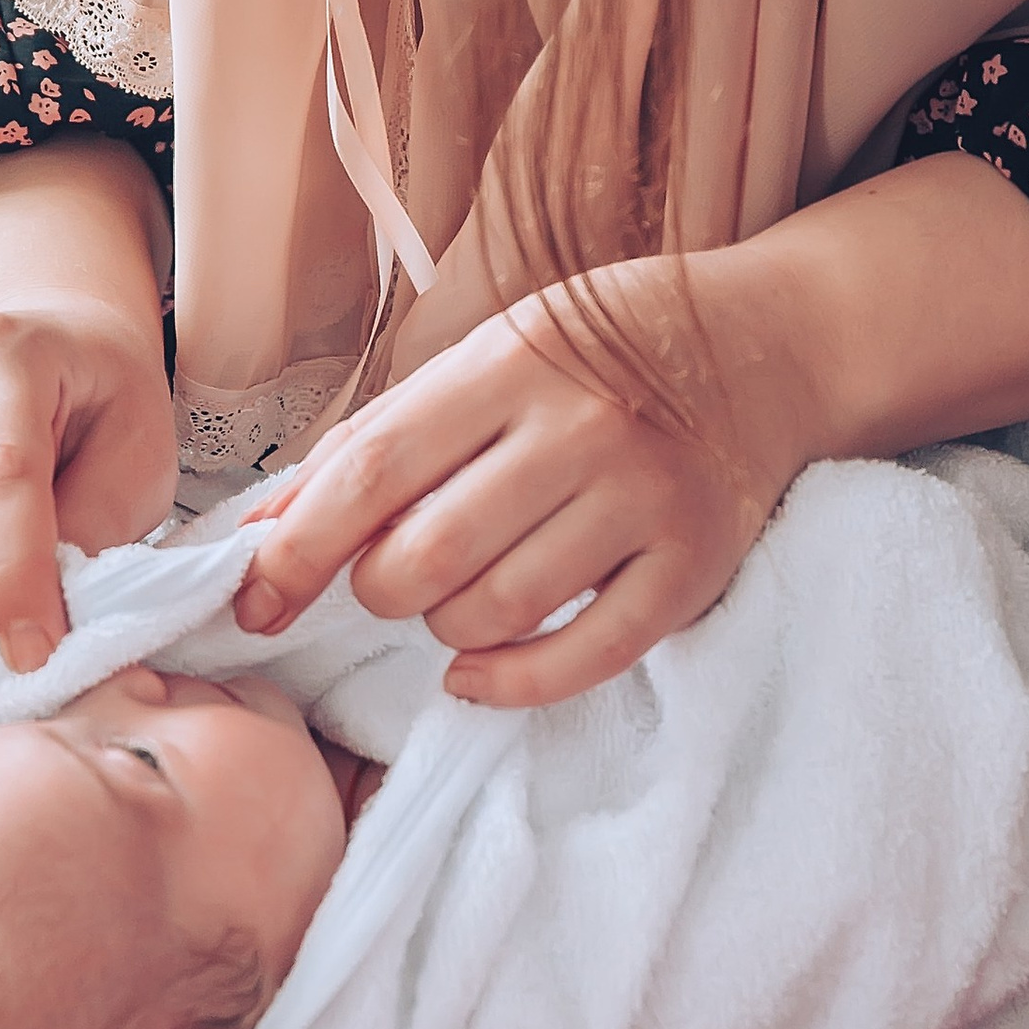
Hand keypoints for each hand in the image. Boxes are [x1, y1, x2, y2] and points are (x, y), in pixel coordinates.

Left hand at [236, 271, 779, 708]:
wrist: (772, 346)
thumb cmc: (602, 354)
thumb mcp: (487, 358)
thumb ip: (379, 439)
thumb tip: (262, 529)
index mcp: (513, 364)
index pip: (372, 471)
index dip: (297, 547)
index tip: (256, 596)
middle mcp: (582, 430)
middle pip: (426, 556)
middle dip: (378, 590)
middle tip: (391, 578)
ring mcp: (643, 502)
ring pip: (494, 613)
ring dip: (445, 628)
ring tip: (458, 595)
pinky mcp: (692, 568)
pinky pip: (581, 658)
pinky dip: (509, 682)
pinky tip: (477, 670)